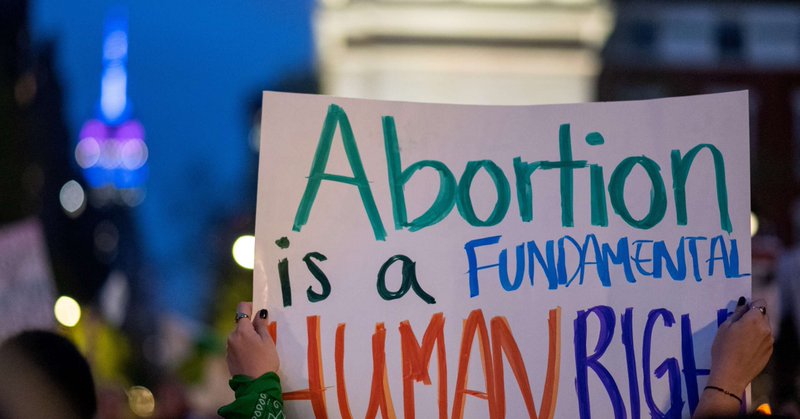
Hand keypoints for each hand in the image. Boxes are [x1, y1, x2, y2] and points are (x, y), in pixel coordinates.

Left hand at [226, 302, 279, 378]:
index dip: (250, 306)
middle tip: (263, 335)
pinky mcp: (228, 358)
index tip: (258, 311)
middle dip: (250, 326)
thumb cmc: (265, 361)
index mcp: (242, 330)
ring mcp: (228, 348)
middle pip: (240, 324)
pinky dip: (243, 347)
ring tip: (258, 349)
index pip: (242, 308)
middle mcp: (232, 337)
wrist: (255, 385)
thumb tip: (260, 313)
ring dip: (246, 337)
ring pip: (238, 336)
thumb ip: (262, 325)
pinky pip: (236, 347)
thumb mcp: (267, 341)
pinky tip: (252, 357)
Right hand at [693, 298, 773, 417]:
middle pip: (764, 315)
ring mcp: (770, 341)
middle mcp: (766, 328)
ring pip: (765, 328)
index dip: (751, 306)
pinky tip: (747, 348)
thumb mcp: (724, 327)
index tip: (742, 312)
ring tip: (742, 339)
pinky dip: (758, 340)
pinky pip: (765, 340)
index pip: (760, 303)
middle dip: (754, 317)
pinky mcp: (770, 352)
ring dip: (757, 328)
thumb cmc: (723, 349)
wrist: (731, 374)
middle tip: (739, 326)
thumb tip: (744, 304)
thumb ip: (737, 313)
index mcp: (754, 320)